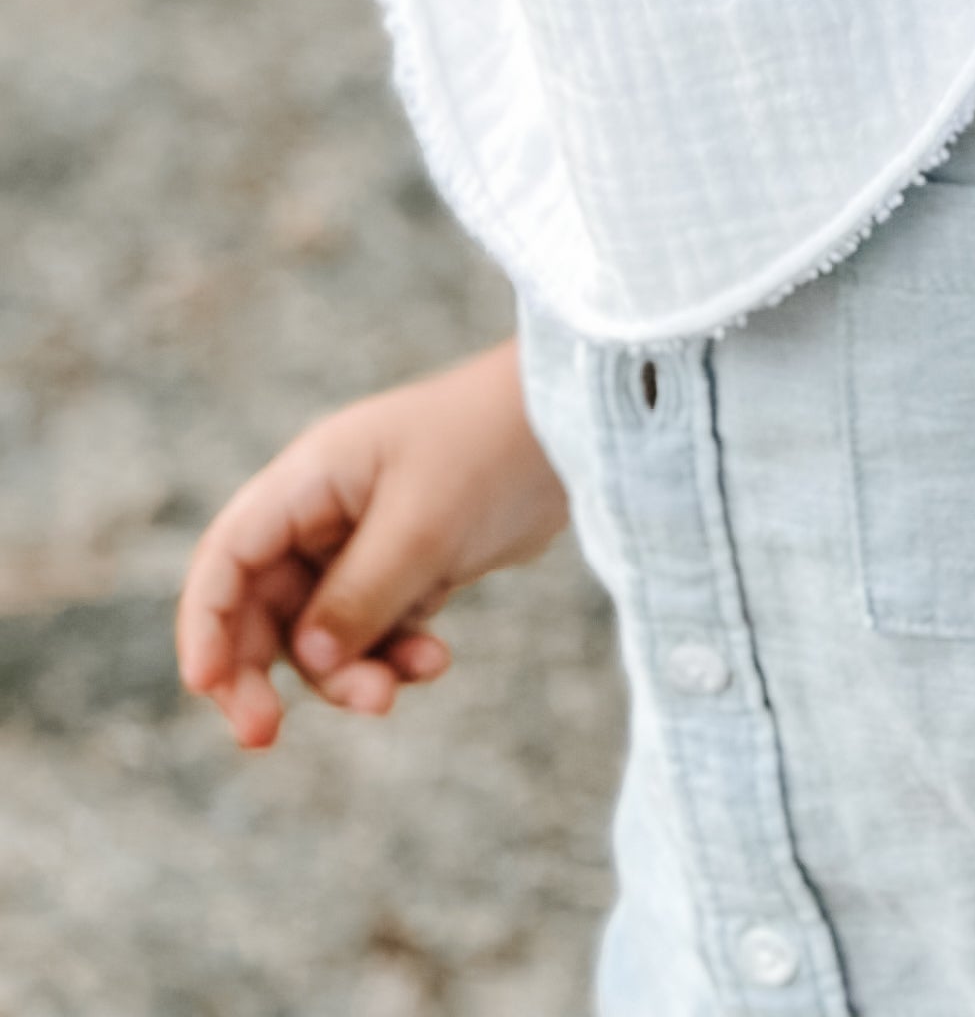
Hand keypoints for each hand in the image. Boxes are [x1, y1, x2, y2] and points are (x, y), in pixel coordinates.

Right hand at [176, 339, 569, 747]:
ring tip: (393, 692)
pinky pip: (379, 628)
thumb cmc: (495, 448)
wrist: (582, 425)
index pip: (228, 556)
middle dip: (266, 671)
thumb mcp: (423, 526)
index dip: (205, 623)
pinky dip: (395, 654)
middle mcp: (327, 511)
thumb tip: (305, 663)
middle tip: (265, 736)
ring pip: (324, 630)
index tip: (207, 686)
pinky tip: (434, 662)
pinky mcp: (414, 564)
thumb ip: (359, 597)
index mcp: (311, 479)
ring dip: (347, 671)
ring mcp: (368, 540)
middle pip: (263, 608)